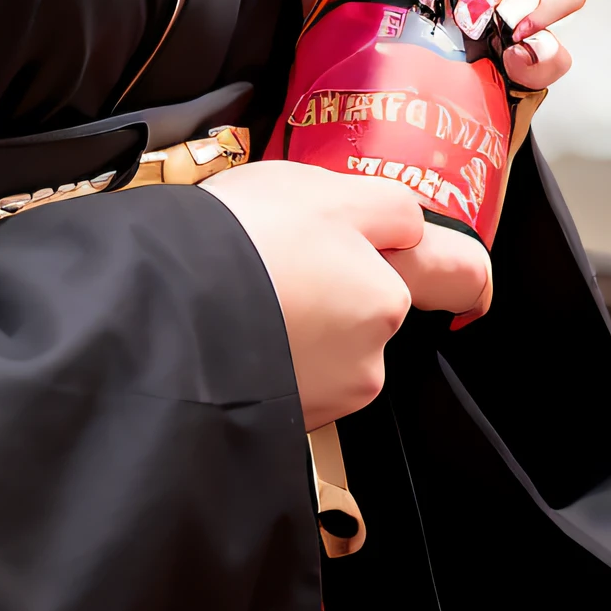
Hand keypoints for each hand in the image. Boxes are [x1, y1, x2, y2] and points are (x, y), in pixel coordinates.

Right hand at [205, 161, 490, 429]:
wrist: (158, 312)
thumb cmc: (240, 244)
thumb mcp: (324, 189)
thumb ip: (388, 208)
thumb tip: (413, 228)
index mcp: (388, 298)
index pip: (452, 281)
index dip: (446, 270)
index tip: (450, 276)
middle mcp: (366, 361)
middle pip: (369, 315)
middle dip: (337, 290)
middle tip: (280, 257)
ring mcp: (320, 399)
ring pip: (325, 350)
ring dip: (298, 326)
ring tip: (244, 291)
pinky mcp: (278, 421)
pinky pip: (286, 379)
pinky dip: (267, 357)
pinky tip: (231, 329)